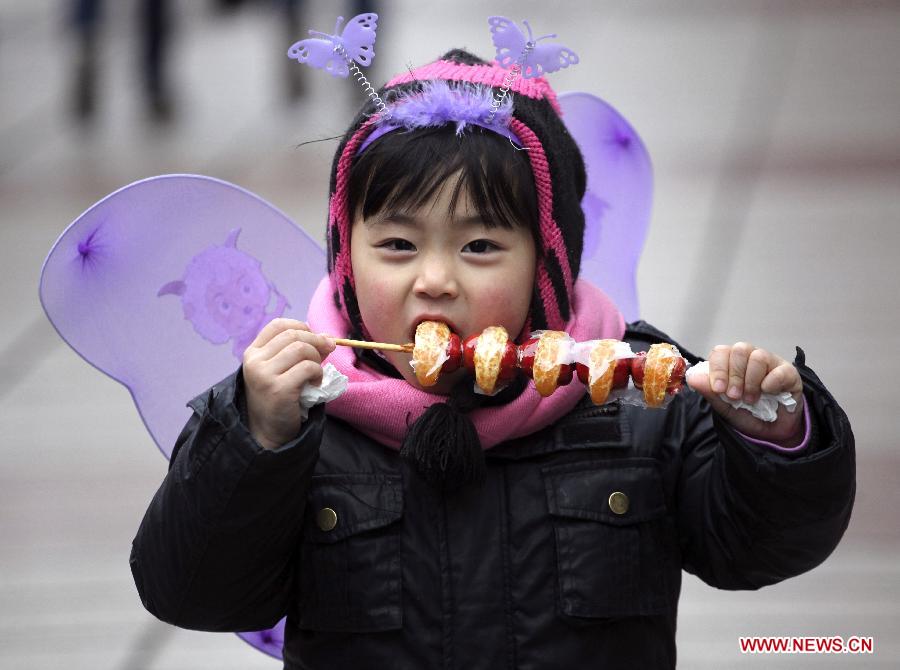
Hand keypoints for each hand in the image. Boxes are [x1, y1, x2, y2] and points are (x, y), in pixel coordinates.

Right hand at [242, 318, 334, 449]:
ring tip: (317, 374)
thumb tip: (328, 337)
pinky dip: (318, 373)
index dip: (301, 327)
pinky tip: (315, 385)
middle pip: (293, 335)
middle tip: (328, 351)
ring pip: (301, 349)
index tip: (314, 339)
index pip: (278, 325)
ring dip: (317, 359)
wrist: (268, 432)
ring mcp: (263, 375)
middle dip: (316, 340)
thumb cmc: (278, 399)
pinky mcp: (278, 389)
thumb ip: (301, 352)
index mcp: (253, 352)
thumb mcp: (284, 370)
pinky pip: (308, 368)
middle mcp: (254, 361)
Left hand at [686, 342, 804, 445]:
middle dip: (734, 375)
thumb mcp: (724, 407)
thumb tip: (692, 378)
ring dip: (751, 381)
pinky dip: (771, 383)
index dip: (718, 369)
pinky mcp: (788, 373)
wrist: (772, 433)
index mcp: (731, 363)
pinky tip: (768, 393)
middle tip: (735, 396)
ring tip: (751, 399)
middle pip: (739, 350)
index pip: (720, 352)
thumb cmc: (747, 414)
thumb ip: (710, 392)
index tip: (719, 389)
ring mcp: (770, 363)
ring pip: (758, 356)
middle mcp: (750, 358)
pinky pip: (779, 370)